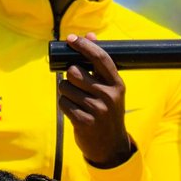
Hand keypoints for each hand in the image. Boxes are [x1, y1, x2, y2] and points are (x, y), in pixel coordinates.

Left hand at [58, 33, 133, 167]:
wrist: (111, 146)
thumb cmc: (108, 112)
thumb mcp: (110, 89)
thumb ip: (99, 64)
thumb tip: (90, 34)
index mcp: (117, 84)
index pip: (99, 57)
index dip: (84, 45)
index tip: (71, 38)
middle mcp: (109, 96)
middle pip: (75, 72)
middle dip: (69, 75)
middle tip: (75, 83)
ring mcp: (97, 110)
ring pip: (65, 87)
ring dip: (65, 91)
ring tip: (76, 99)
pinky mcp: (84, 122)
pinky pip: (63, 103)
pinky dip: (64, 104)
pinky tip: (73, 110)